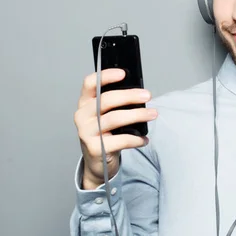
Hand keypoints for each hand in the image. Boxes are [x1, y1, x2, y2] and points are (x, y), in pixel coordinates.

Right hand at [73, 68, 155, 189]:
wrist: (97, 162)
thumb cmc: (106, 133)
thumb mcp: (106, 115)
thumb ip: (116, 104)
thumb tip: (140, 93)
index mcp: (85, 103)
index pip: (90, 84)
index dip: (105, 76)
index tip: (123, 73)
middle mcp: (82, 116)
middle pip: (106, 100)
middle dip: (129, 96)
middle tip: (147, 95)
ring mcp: (86, 133)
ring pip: (114, 119)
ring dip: (137, 115)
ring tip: (153, 114)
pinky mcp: (95, 148)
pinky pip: (120, 140)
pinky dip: (136, 139)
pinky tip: (144, 139)